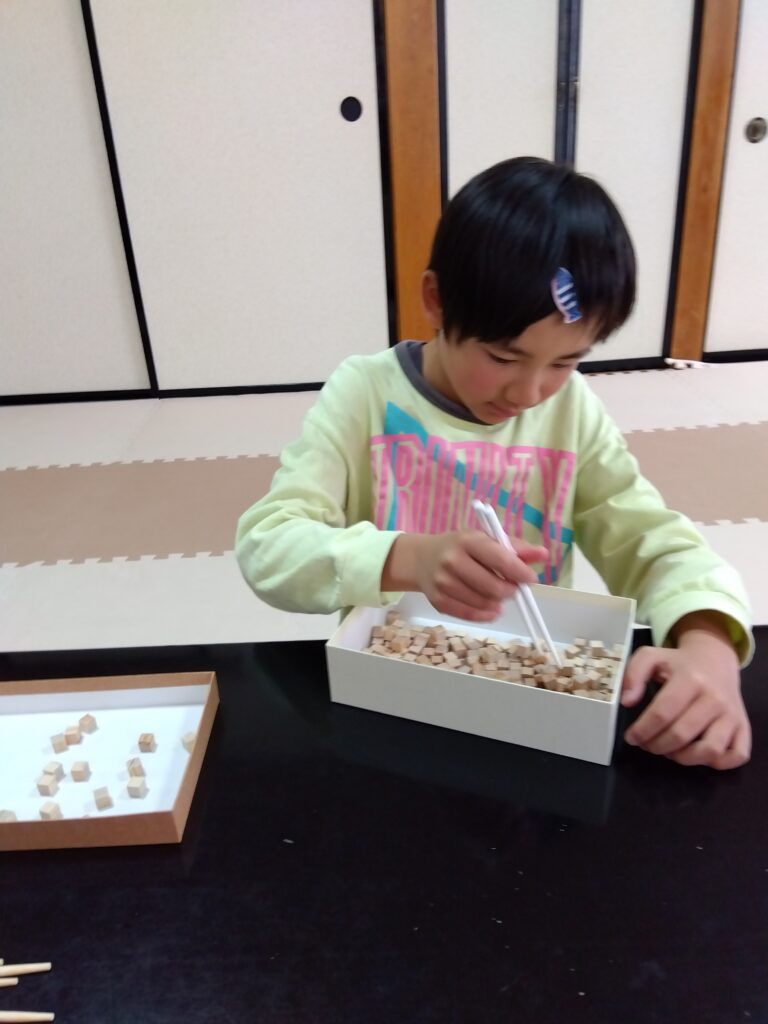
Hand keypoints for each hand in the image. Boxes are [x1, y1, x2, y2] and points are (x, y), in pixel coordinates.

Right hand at [383, 529, 547, 621]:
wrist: (422, 558)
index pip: (499, 558)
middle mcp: (452, 560)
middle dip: (510, 591)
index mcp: (467, 541)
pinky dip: (486, 615)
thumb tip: (543, 554)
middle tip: (514, 589)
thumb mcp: (486, 540)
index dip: (519, 572)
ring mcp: (442, 582)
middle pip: (492, 586)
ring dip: (498, 603)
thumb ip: (515, 548)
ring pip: (483, 603)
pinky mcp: (437, 600)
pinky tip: (491, 609)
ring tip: (499, 596)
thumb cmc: (462, 547)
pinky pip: (469, 615)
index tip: (531, 579)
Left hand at [621, 627, 749, 769]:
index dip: (642, 730)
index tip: (631, 737)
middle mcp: (714, 698)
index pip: (662, 713)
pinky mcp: (743, 727)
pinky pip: (736, 755)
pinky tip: (697, 753)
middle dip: (656, 746)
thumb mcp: (651, 657)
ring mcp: (732, 714)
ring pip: (710, 750)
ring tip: (669, 750)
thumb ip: (633, 674)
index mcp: (690, 679)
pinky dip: (716, 762)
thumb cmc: (679, 663)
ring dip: (683, 758)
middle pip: (681, 735)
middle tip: (646, 744)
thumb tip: (627, 701)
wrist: (716, 659)